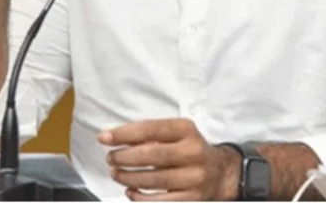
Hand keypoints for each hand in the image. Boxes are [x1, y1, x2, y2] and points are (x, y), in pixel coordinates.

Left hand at [99, 118, 239, 200]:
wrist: (220, 172)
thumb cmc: (188, 149)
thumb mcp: (175, 133)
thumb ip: (149, 134)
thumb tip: (115, 138)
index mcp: (186, 130)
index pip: (150, 129)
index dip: (123, 134)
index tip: (104, 138)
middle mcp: (193, 152)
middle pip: (151, 155)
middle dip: (124, 157)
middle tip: (110, 158)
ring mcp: (195, 177)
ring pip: (155, 179)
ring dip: (129, 177)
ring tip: (116, 173)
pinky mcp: (193, 198)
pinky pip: (162, 200)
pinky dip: (141, 197)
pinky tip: (130, 191)